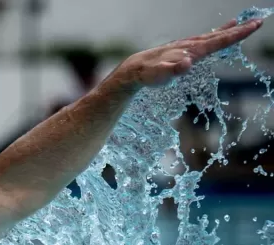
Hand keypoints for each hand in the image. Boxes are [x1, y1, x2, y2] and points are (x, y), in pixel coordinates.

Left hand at [116, 19, 261, 87]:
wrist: (134, 70)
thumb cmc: (148, 75)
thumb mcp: (160, 76)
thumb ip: (173, 70)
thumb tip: (187, 63)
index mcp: (191, 51)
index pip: (218, 41)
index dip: (237, 35)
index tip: (254, 26)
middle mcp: (190, 45)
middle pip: (218, 36)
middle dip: (238, 30)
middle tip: (257, 22)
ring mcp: (185, 46)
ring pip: (210, 36)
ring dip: (227, 30)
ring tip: (240, 23)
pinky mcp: (181, 50)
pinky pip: (202, 40)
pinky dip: (212, 36)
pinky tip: (214, 35)